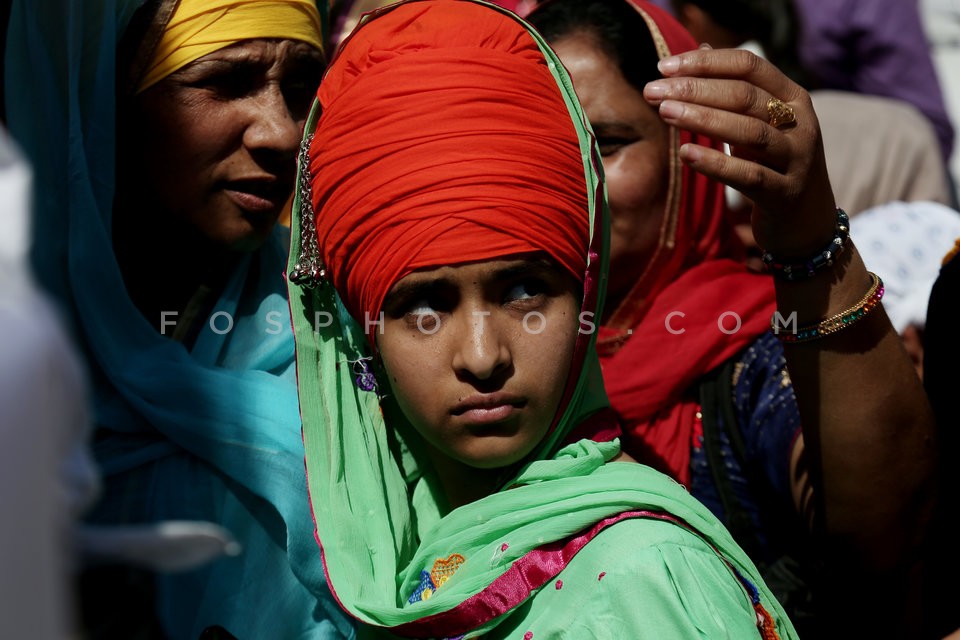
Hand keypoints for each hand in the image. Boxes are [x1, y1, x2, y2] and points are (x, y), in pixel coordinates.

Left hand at [643, 47, 835, 258]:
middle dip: (694, 90)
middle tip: (653, 91)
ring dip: (703, 119)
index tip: (664, 68)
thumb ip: (734, 89)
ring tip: (665, 113)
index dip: (705, 63)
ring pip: (749, 132)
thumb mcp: (759, 124)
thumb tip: (701, 47)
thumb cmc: (774, 166)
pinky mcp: (785, 194)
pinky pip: (748, 176)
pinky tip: (685, 153)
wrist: (808, 223)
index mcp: (793, 98)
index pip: (749, 66)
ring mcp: (797, 159)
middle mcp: (801, 123)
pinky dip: (715, 163)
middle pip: (745, 96)